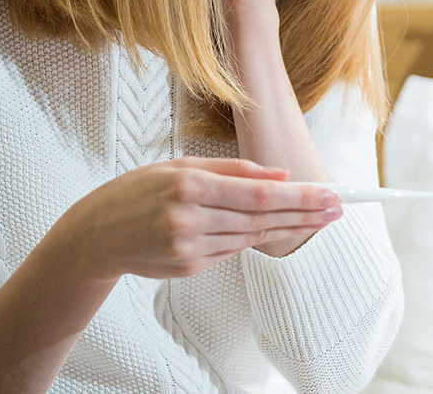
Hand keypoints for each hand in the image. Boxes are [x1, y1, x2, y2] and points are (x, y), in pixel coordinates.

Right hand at [49, 157, 341, 280]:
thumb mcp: (181, 166)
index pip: (258, 194)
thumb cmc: (139, 191)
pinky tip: (276, 227)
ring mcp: (188, 247)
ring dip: (289, 227)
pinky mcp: (187, 267)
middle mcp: (189, 218)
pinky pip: (231, 249)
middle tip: (339, 208)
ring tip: (320, 218)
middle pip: (261, 218)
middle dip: (305, 213)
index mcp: (189, 185)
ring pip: (251, 236)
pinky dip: (254, 237)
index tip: (329, 194)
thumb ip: (233, 170)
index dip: (298, 196)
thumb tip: (280, 176)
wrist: (93, 235)